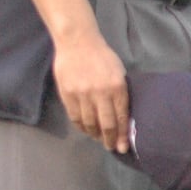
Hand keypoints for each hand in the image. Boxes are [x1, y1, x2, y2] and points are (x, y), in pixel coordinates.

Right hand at [52, 29, 129, 152]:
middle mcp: (100, 92)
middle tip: (111, 147)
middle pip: (106, 125)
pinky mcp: (67, 94)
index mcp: (117, 86)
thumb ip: (119, 93)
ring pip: (89, 123)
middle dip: (110, 140)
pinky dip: (81, 126)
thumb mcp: (118, 72)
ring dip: (94, 134)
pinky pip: (75, 117)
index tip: (123, 147)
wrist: (77, 42)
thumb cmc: (101, 56)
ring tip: (98, 137)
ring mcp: (82, 94)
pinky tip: (85, 128)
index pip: (121, 117)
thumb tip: (121, 117)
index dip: (122, 135)